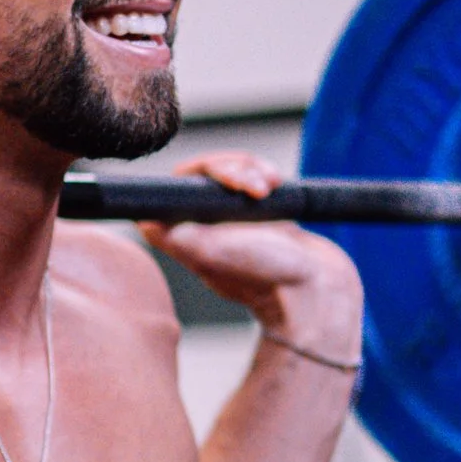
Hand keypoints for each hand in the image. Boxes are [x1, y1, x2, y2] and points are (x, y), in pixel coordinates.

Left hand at [138, 151, 361, 354]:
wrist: (315, 292)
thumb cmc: (268, 277)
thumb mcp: (217, 256)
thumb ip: (181, 240)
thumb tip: (145, 224)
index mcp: (185, 236)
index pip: (177, 186)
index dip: (200, 171)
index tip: (227, 180)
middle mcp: (204, 227)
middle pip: (206, 173)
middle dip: (233, 168)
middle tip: (256, 188)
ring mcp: (231, 220)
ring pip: (232, 173)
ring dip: (251, 171)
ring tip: (269, 188)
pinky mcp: (257, 215)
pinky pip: (253, 179)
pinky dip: (264, 175)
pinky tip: (276, 185)